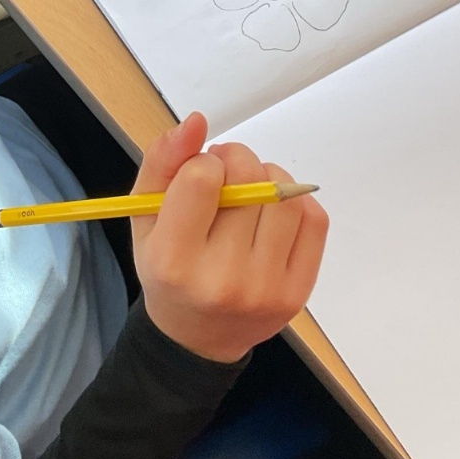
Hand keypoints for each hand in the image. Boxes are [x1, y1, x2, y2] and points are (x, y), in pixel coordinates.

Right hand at [130, 115, 328, 364]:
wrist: (198, 337)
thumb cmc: (168, 268)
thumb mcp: (145, 216)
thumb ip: (163, 162)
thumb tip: (196, 121)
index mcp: (174, 261)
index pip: (202, 178)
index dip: (201, 162)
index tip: (197, 176)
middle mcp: (222, 279)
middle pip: (248, 178)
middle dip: (235, 161)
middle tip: (224, 177)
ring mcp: (266, 288)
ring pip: (285, 194)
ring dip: (268, 176)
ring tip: (250, 192)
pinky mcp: (298, 291)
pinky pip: (314, 219)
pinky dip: (295, 202)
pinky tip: (271, 215)